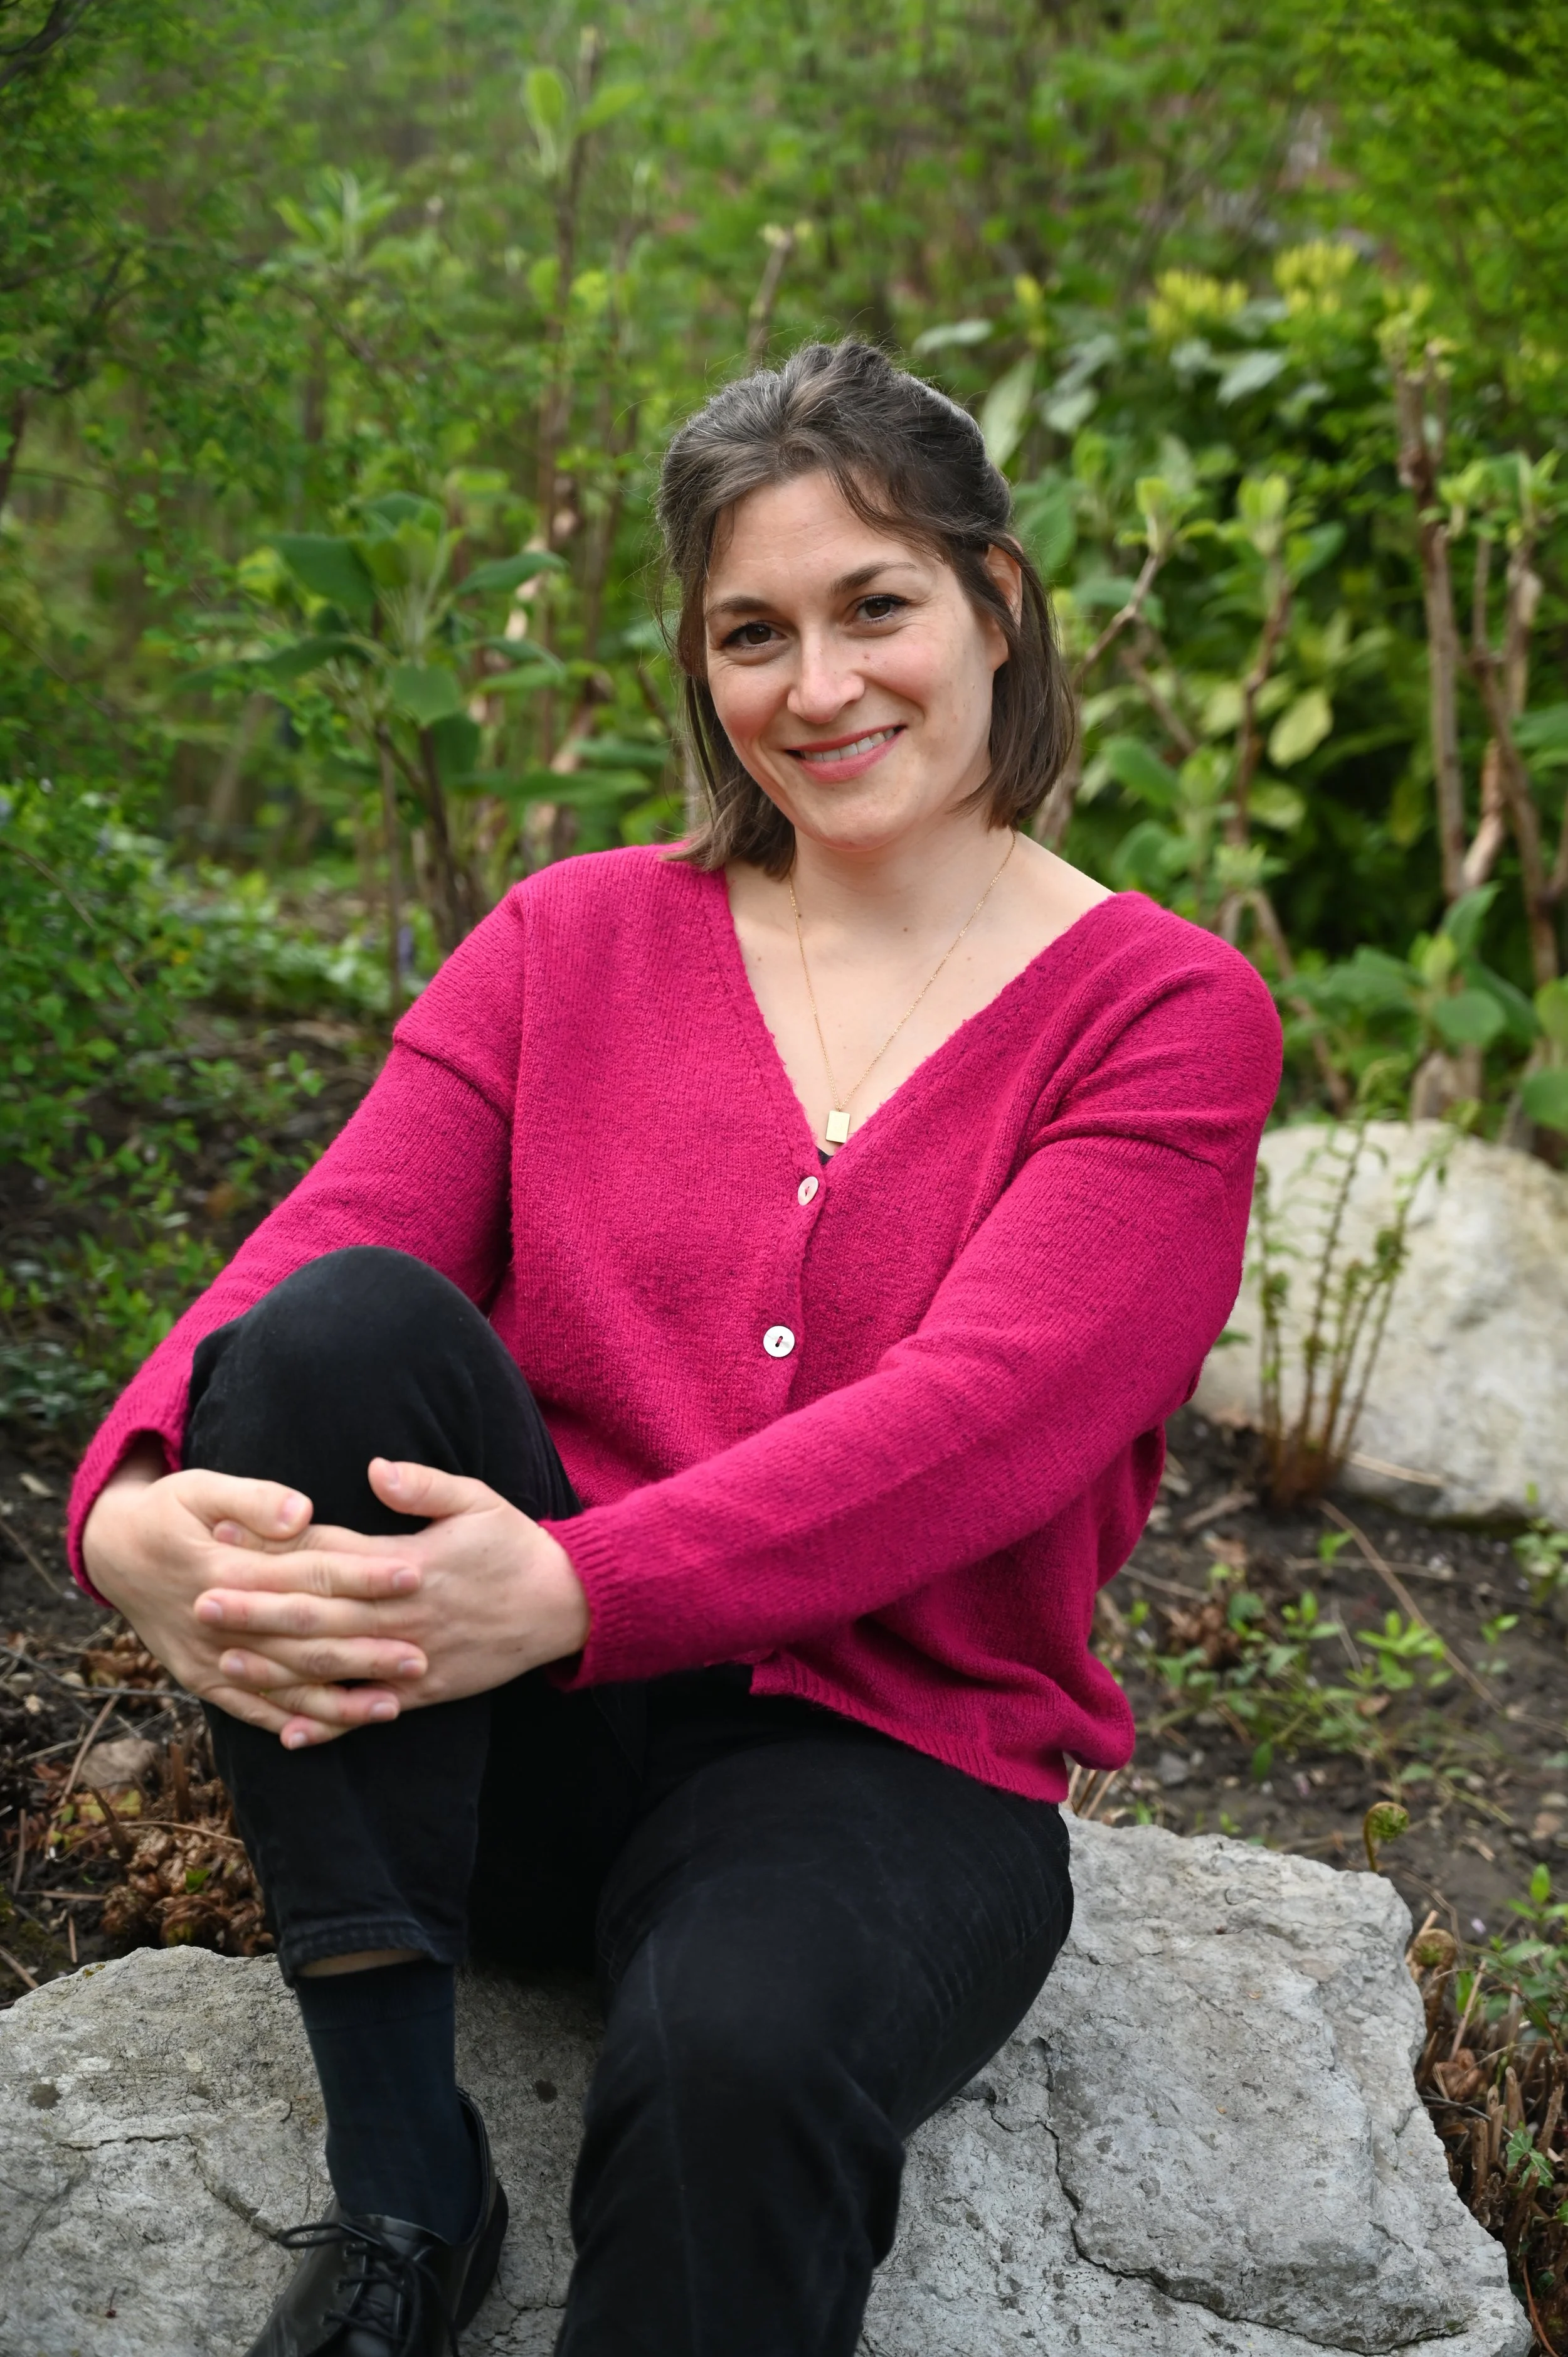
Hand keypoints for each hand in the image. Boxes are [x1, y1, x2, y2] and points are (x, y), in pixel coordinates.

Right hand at [80, 1449, 421, 1744]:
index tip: (414, 1574)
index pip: (310, 1574)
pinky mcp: (203, 1679)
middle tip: (422, 1656)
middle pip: (305, 1640)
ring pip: (284, 1684)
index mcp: (228, 1571)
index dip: (363, 1575)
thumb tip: (301, 1511)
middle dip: (366, 1650)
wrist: (114, 1553)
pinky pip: (250, 1709)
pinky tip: (328, 1732)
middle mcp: (221, 1622)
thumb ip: (253, 1499)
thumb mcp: (201, 1488)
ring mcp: (209, 1658)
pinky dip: (289, 1723)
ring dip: (339, 1700)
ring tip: (394, 1706)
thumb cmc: (169, 1512)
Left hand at [192, 1458, 589, 1742]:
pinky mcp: (425, 1691)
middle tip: (200, 1601)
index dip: (276, 1545)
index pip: (330, 1553)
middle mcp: (404, 1613)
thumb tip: (373, 1468)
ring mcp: (413, 1657)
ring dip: (277, 1666)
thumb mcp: (477, 1499)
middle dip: (257, 1608)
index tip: (226, 1534)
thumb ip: (423, 1485)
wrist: (566, 1606)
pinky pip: (368, 1711)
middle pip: (318, 1612)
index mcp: (410, 1562)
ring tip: (224, 1658)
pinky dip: (328, 1726)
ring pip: (334, 1666)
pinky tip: (284, 1733)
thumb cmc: (516, 1545)